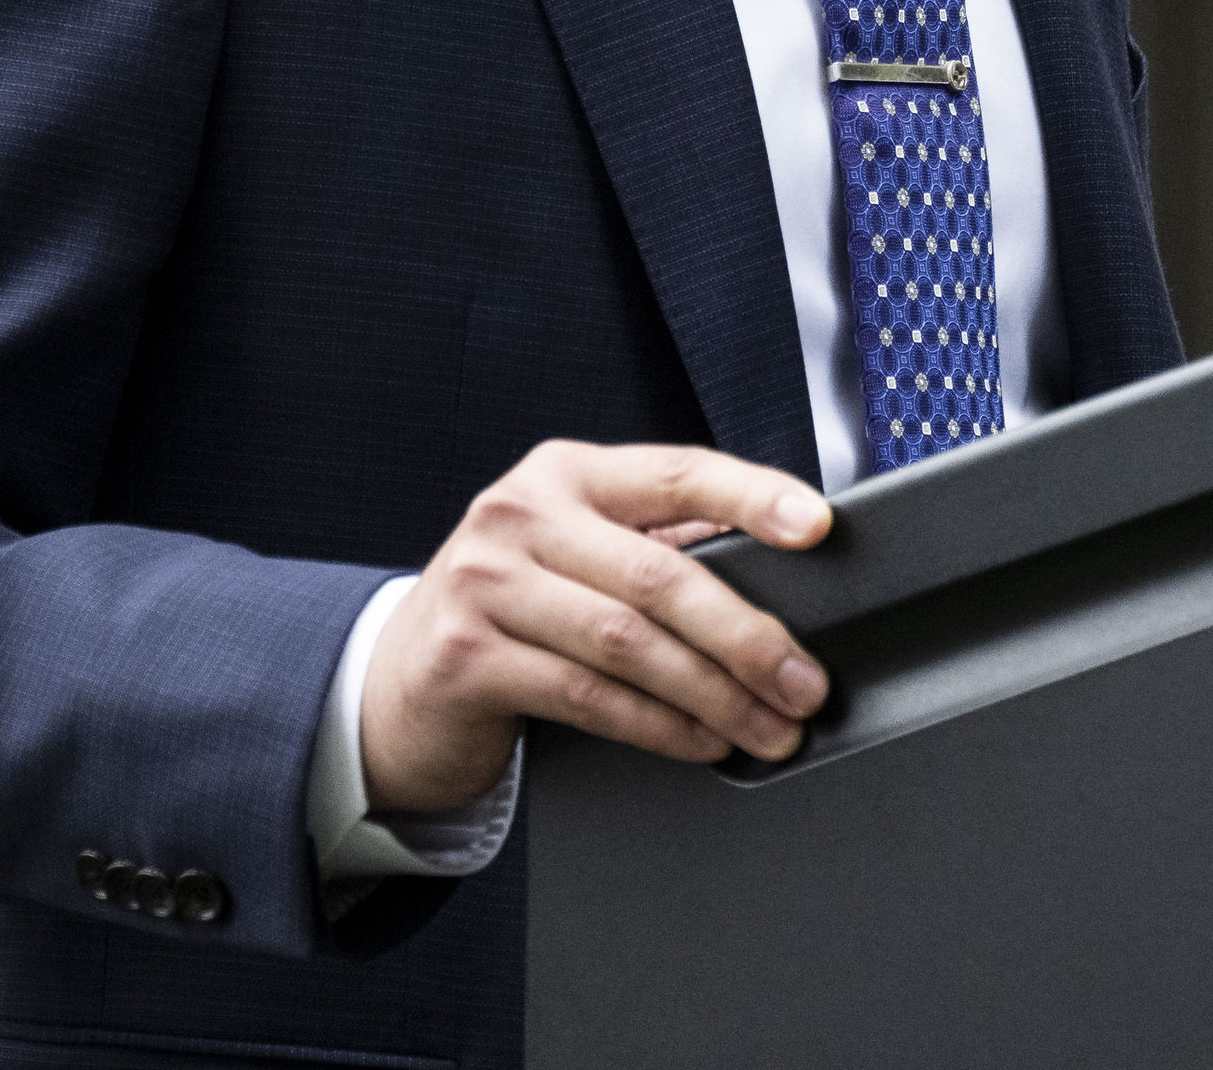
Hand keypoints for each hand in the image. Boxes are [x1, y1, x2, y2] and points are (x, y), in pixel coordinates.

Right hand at [360, 440, 832, 810]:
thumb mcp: (576, 553)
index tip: (818, 527)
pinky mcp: (465, 657)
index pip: (676, 471)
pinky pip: (589, 697)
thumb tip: (783, 571)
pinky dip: (661, 725)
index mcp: (567, 473)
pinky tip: (702, 741)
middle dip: (749, 636)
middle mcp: (521, 515)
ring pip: (630, 642)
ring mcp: (485, 584)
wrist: (395, 684)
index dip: (753, 495)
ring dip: (715, 694)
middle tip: (806, 683)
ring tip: (770, 726)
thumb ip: (657, 546)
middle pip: (661, 574)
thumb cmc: (515, 611)